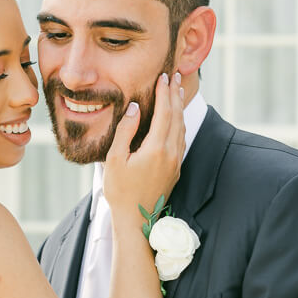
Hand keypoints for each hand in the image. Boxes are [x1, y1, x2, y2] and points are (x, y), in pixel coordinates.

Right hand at [104, 71, 184, 222]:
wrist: (136, 220)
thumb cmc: (121, 192)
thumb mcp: (115, 160)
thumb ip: (125, 131)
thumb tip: (134, 108)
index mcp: (156, 148)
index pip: (164, 112)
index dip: (164, 93)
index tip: (164, 76)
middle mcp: (171, 152)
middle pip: (177, 116)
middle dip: (175, 95)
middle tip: (175, 77)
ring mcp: (175, 161)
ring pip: (181, 127)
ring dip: (180, 108)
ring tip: (177, 92)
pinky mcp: (176, 169)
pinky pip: (181, 139)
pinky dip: (179, 123)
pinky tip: (176, 119)